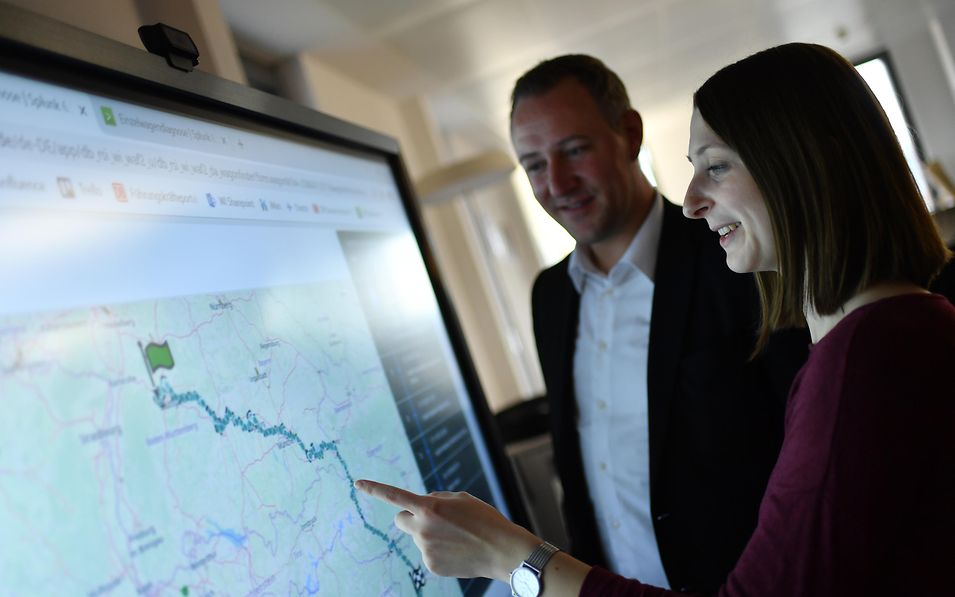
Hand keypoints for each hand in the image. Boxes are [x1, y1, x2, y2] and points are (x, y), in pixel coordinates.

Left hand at [354, 479, 539, 581]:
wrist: (501, 550)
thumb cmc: (484, 520)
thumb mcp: (461, 499)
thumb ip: (437, 499)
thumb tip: (422, 506)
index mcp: (430, 507)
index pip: (394, 496)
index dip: (374, 488)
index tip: (357, 483)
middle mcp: (423, 528)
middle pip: (400, 520)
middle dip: (410, 518)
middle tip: (431, 519)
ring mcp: (425, 549)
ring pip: (417, 537)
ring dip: (429, 534)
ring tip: (456, 537)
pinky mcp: (431, 565)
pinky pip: (427, 553)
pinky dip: (438, 551)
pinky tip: (457, 551)